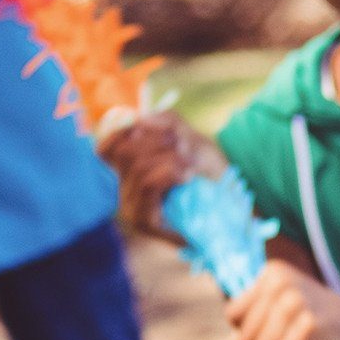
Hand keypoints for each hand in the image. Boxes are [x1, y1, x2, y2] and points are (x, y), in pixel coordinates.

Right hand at [98, 110, 223, 242]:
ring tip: (192, 164)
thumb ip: (169, 123)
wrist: (233, 213)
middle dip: (157, 140)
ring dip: (170, 158)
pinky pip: (148, 184)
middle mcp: (124, 188)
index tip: (158, 129)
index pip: (106, 147)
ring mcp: (131, 206)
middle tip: (185, 145)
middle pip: (124, 151)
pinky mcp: (144, 221)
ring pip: (138, 167)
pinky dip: (169, 173)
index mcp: (129, 170)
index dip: (125, 131)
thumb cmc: (210, 175)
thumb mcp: (192, 140)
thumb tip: (140, 118)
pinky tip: (188, 176)